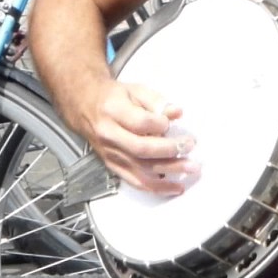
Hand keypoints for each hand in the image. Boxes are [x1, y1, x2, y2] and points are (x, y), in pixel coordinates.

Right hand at [88, 79, 199, 194]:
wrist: (85, 107)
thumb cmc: (112, 98)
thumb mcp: (135, 90)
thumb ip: (157, 101)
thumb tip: (176, 112)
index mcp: (113, 111)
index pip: (141, 122)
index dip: (161, 124)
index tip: (171, 121)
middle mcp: (109, 135)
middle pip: (142, 149)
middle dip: (170, 150)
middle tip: (189, 145)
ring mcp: (111, 154)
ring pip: (141, 169)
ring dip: (169, 171)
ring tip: (191, 168)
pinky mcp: (113, 166)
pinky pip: (136, 182)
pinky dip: (157, 187)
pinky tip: (175, 186)